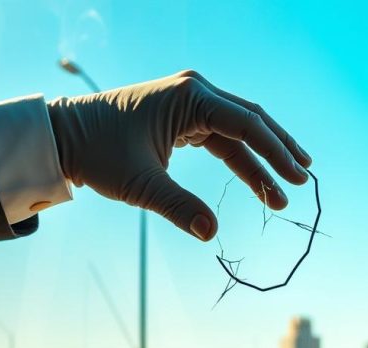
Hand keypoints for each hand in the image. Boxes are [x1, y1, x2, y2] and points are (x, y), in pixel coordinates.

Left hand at [47, 70, 311, 240]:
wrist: (64, 138)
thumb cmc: (98, 154)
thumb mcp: (141, 185)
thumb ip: (179, 208)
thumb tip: (212, 234)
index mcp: (190, 98)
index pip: (247, 125)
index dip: (276, 153)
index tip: (297, 178)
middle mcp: (195, 92)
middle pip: (252, 121)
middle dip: (279, 152)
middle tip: (303, 179)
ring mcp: (191, 102)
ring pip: (241, 130)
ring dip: (263, 159)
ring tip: (287, 187)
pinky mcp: (185, 117)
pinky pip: (223, 137)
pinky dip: (242, 159)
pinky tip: (260, 180)